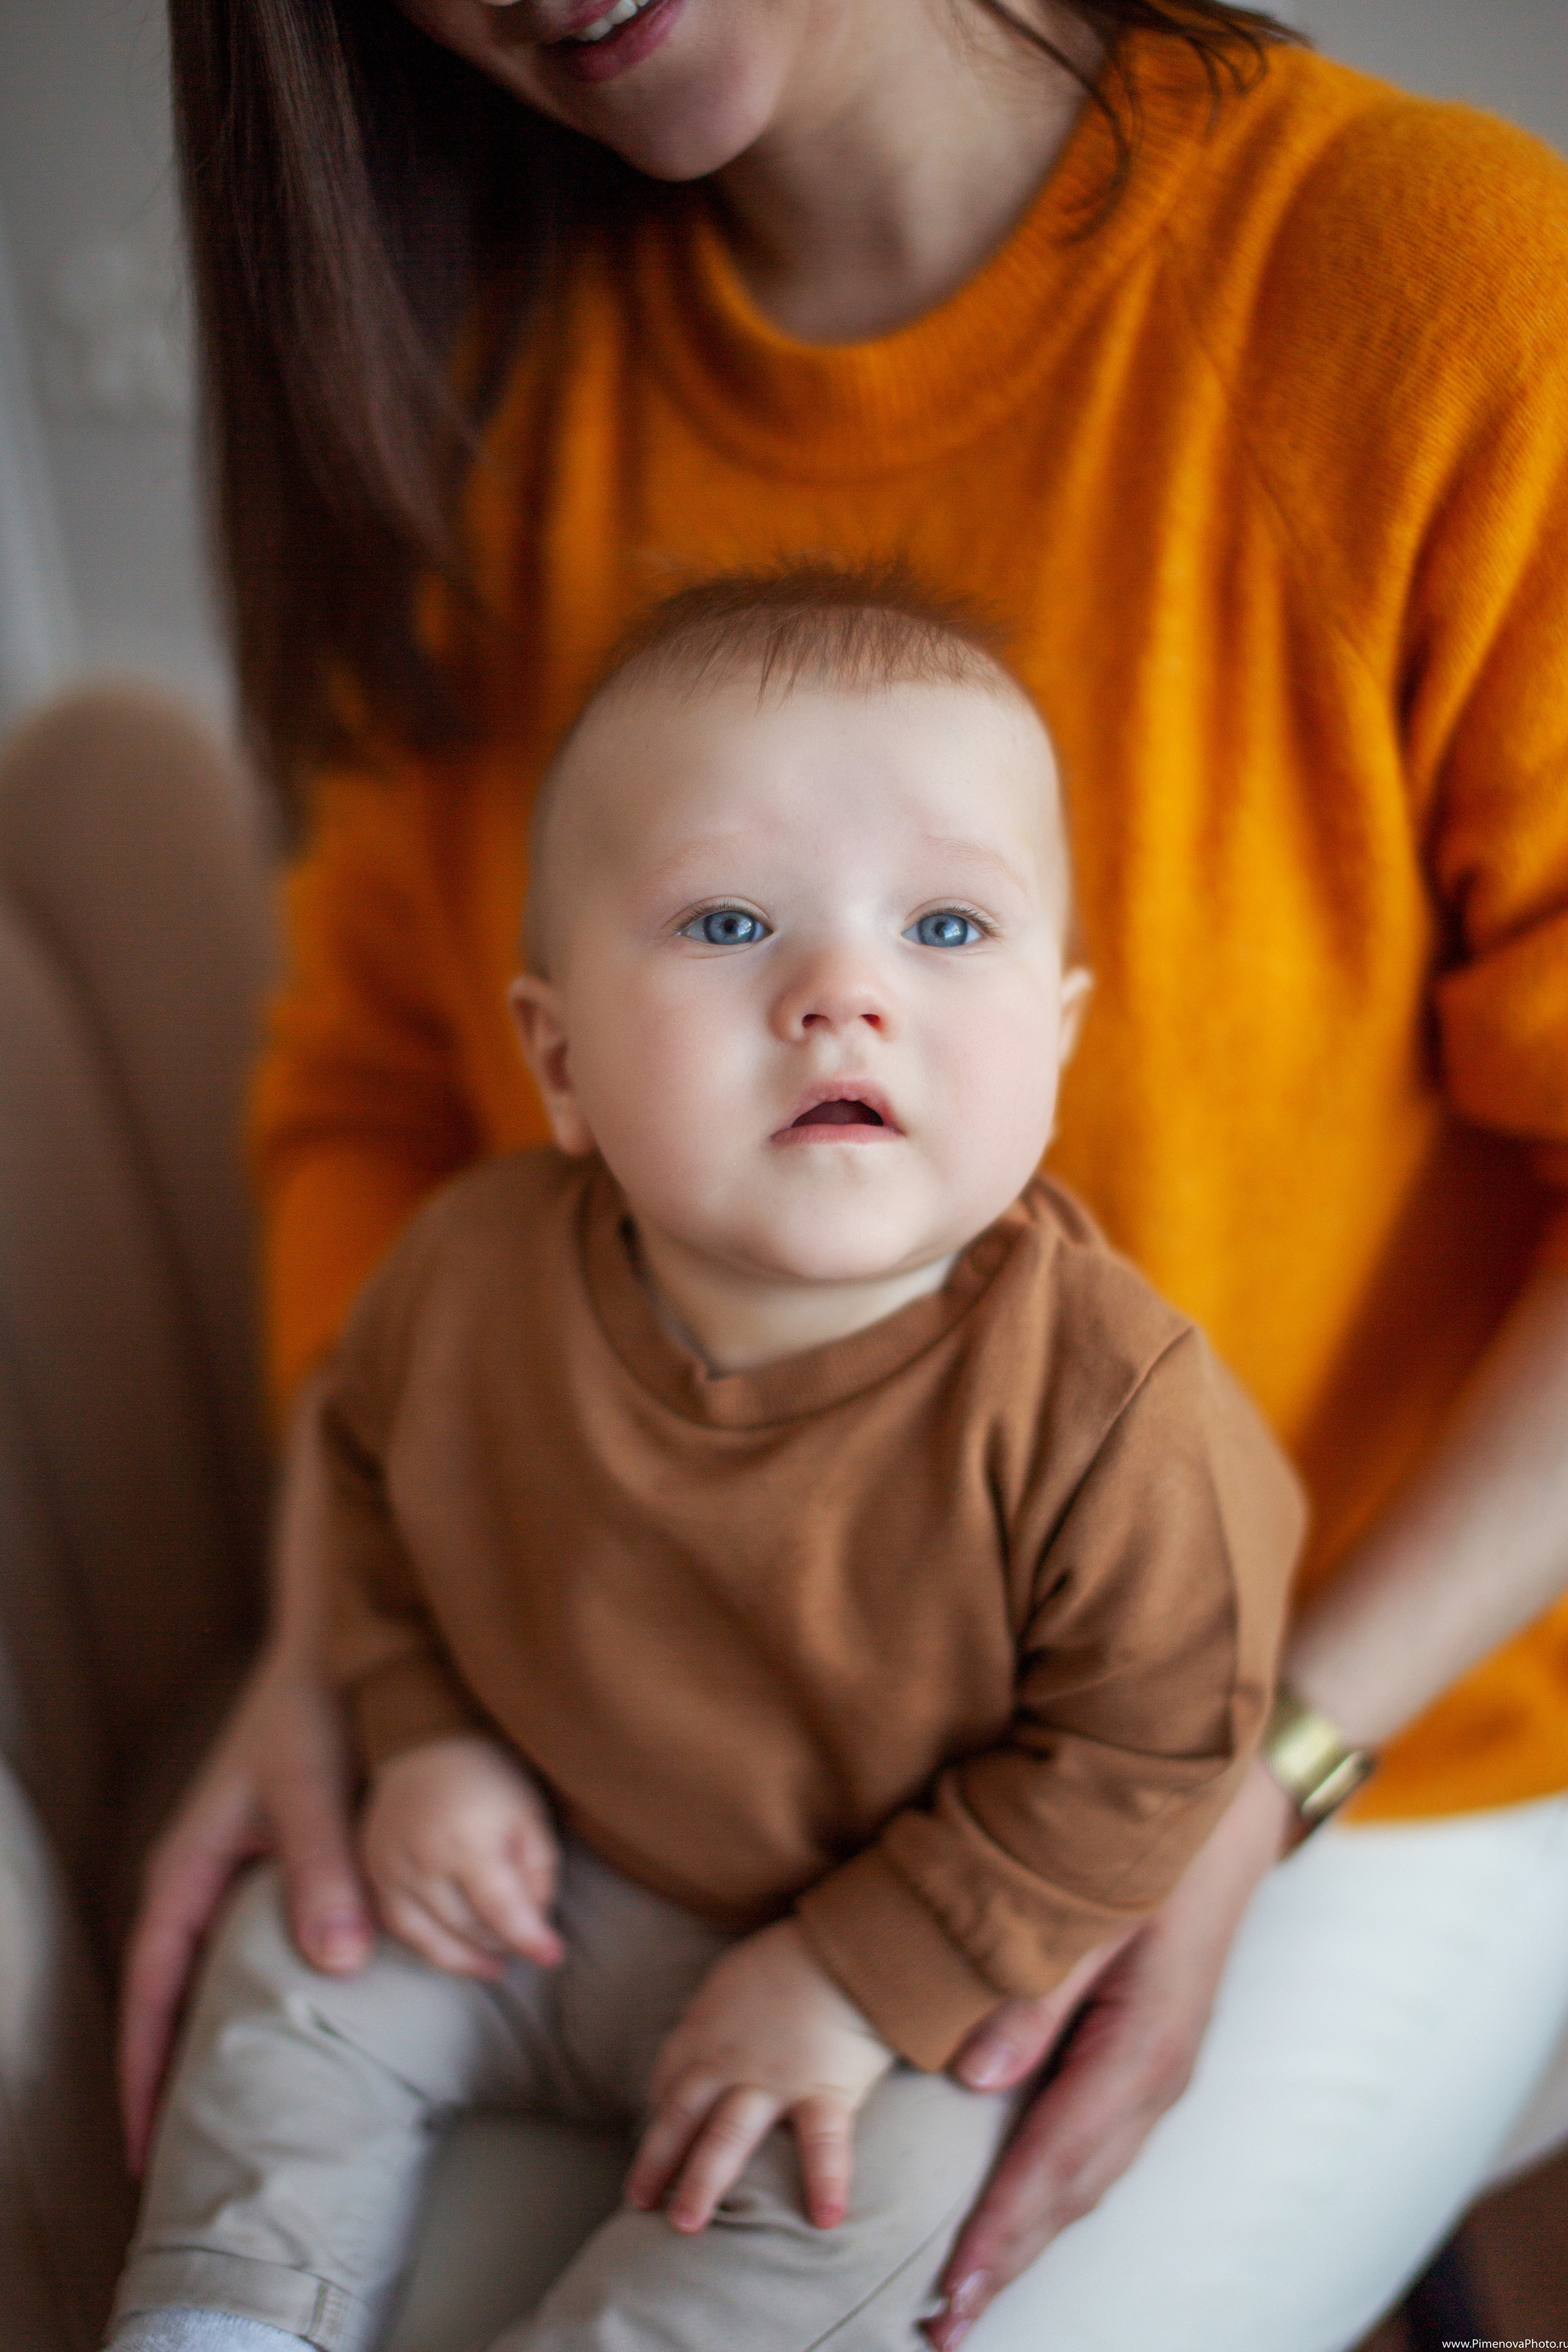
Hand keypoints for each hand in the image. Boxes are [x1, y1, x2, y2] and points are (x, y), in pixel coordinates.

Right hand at [118, 1650, 374, 2173]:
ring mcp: (237, 1872)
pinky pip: (251, 1950)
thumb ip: (324, 1867)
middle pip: (173, 1996)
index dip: (146, 2068)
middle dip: (170, 2076)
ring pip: (213, 1977)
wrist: (343, 1645)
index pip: (154, 1987)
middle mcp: (203, 1875)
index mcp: (190, 1865)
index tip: (143, 2149)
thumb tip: (335, 1964)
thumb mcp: (314, 1784)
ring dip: (212, 2042)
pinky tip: (291, 2034)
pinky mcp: (279, 1863)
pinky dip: (257, 1998)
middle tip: (179, 2163)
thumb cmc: (318, 1708)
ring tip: (226, 2120)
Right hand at [362, 1734, 563, 1975]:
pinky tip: (456, 1947)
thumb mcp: (530, 1814)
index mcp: (466, 1841)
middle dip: (503, 1942)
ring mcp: (389, 1868)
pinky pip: (399, 1927)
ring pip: (430, 1939)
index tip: (552, 1956)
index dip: (530, 1940)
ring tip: (496, 1965)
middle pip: (468, 1928)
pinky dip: (430, 1946)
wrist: (426, 1741)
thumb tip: (536, 1924)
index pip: (500, 1911)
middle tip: (527, 1943)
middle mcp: (421, 1860)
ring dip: (467, 1958)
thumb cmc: (488, 1777)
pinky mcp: (372, 1871)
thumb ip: (537, 1872)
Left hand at [626, 1918, 894, 2233]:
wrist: (844, 1943)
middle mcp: (730, 2060)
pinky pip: (823, 2143)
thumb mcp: (733, 1979)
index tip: (650, 2155)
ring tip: (687, 2226)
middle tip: (640, 2205)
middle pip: (682, 2117)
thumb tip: (702, 2038)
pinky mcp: (823, 2088)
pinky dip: (825, 2181)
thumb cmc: (791, 1958)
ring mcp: (774, 2078)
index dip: (656, 2124)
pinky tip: (826, 2219)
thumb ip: (715, 2016)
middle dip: (657, 2163)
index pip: (669, 2085)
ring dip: (703, 2182)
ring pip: (727, 2136)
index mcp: (707, 2032)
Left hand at [925, 1761, 1294, 2347]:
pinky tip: (1022, 2214)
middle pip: (1073, 2191)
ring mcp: (1159, 2072)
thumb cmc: (1149, 1847)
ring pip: (1087, 2177)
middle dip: (1009, 2261)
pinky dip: (1053, 2192)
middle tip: (943, 2327)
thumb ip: (1031, 1993)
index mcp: (1140, 2049)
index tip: (950, 2292)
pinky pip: (1096, 2146)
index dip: (1001, 2232)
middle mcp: (1155, 2077)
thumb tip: (976, 2079)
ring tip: (970, 2291)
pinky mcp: (1150, 2056)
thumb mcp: (1088, 1908)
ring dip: (1030, 2237)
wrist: (1227, 1808)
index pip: (1056, 2162)